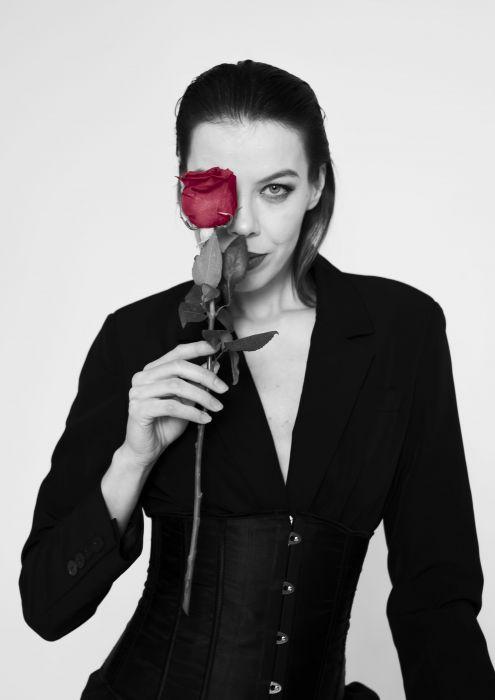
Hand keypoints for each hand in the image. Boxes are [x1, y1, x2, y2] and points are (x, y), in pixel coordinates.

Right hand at [121, 340, 228, 470]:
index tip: (216, 347)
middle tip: (223, 388)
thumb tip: (215, 365)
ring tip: (217, 407)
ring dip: (202, 397)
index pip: (176, 353)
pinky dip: (192, 412)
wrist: (146, 449)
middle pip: (178, 367)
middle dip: (205, 376)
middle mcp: (142, 377)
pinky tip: (204, 419)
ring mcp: (138, 392)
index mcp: (153, 370)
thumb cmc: (165, 423)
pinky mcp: (138, 408)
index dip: (197, 348)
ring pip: (176, 386)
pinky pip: (171, 406)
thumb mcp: (186, 400)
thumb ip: (197, 382)